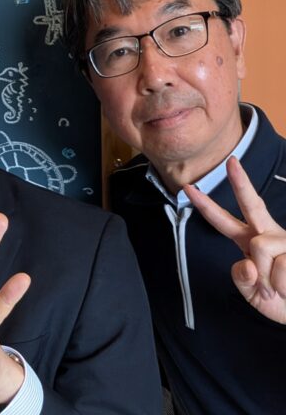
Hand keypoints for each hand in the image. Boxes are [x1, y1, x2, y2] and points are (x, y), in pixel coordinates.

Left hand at [184, 156, 285, 323]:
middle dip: (241, 182)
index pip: (224, 221)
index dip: (206, 206)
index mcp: (250, 243)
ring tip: (278, 290)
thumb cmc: (282, 303)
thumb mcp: (253, 294)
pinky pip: (281, 265)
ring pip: (260, 247)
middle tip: (232, 161)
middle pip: (253, 205)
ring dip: (266, 278)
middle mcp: (269, 236)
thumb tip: (246, 264)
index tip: (188, 188)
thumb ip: (242, 279)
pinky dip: (281, 285)